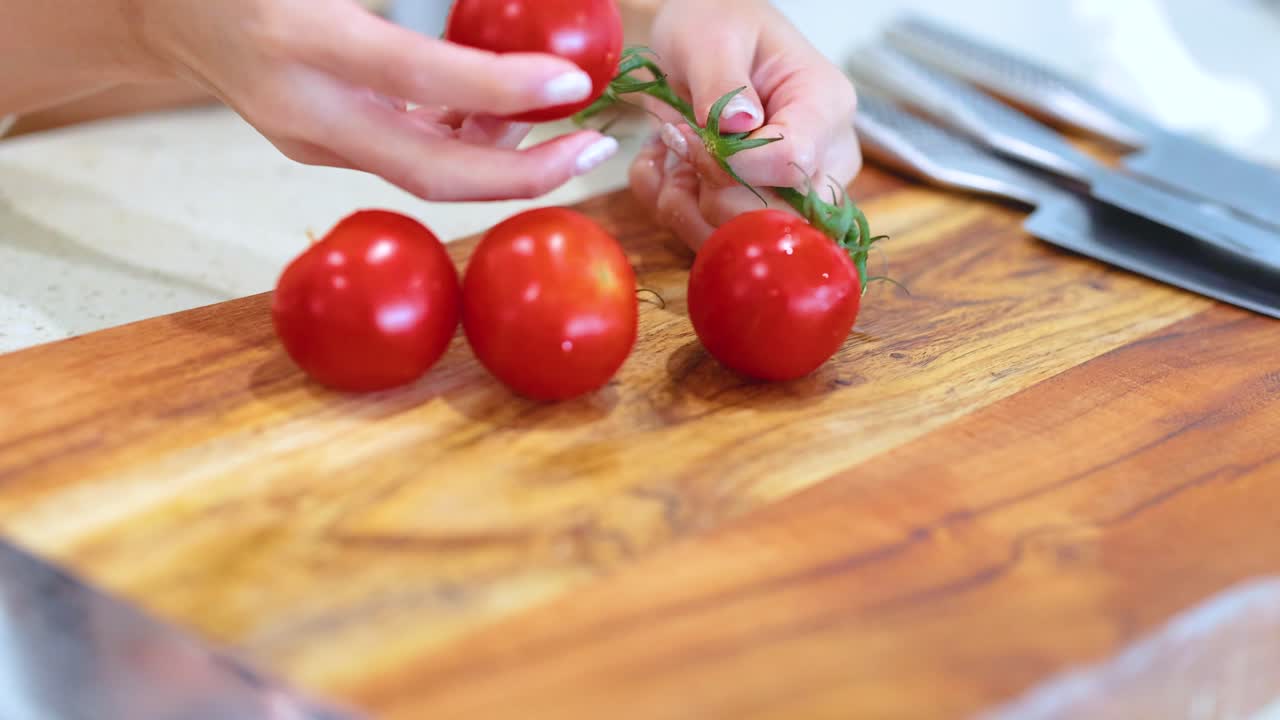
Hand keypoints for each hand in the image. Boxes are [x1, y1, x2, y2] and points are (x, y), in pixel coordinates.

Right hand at [133, 0, 619, 200]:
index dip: (504, 89)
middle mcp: (306, 109)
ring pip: (425, 174)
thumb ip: (409, 1)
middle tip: (596, 145)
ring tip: (563, 123)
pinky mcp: (319, 149)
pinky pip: (406, 158)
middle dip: (525, 174)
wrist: (163, 11)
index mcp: (302, 41)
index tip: (572, 84)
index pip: (422, 78)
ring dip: (501, 160)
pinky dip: (461, 145)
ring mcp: (310, 141)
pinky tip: (502, 121)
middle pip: (432, 176)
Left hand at [628, 0, 860, 249]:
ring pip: (743, 240)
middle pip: (777, 218)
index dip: (734, 164)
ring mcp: (794, 197)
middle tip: (675, 137)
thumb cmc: (716, 27)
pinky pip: (713, 241)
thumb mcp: (711, 37)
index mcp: (826, 107)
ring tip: (670, 148)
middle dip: (707, 190)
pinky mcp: (759, 217)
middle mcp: (823, 162)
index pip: (794, 163)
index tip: (689, 135)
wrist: (700, 44)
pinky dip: (674, 209)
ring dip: (684, 202)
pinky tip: (667, 166)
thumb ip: (722, 81)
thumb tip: (737, 126)